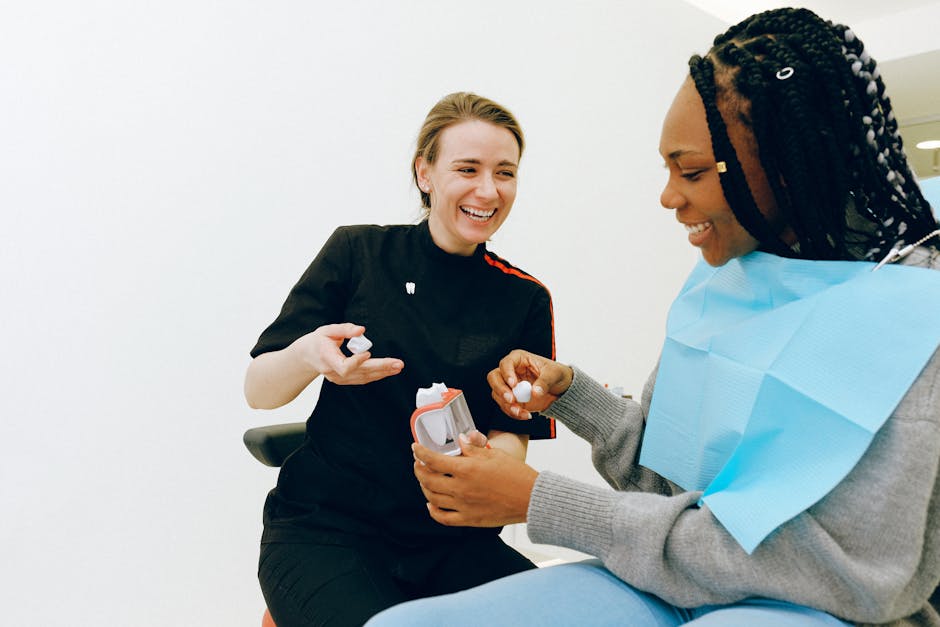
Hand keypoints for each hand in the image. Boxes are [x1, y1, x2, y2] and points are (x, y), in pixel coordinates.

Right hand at [297, 323, 403, 384]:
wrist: (307, 356)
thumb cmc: (317, 342)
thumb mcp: (327, 330)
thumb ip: (345, 329)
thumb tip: (362, 330)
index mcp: (327, 358)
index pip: (343, 367)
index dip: (356, 362)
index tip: (367, 353)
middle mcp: (333, 372)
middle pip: (359, 373)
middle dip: (380, 368)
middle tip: (397, 364)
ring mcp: (339, 379)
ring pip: (363, 378)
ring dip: (382, 372)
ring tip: (397, 367)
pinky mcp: (345, 380)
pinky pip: (363, 379)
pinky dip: (377, 374)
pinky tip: (388, 370)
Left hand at [412, 434, 537, 526]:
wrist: (531, 499)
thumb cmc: (516, 475)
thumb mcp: (494, 454)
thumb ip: (473, 448)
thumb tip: (460, 439)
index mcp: (466, 469)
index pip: (433, 460)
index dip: (420, 453)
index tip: (415, 448)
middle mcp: (461, 488)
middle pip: (428, 480)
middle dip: (419, 469)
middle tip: (418, 463)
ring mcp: (463, 506)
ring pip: (432, 498)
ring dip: (424, 487)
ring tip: (425, 480)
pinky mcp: (469, 519)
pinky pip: (443, 518)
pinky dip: (433, 510)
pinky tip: (431, 503)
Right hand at [487, 349, 572, 418]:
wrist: (560, 389)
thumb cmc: (556, 374)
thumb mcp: (554, 374)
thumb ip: (544, 382)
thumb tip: (535, 392)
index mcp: (519, 359)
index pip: (506, 363)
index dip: (507, 373)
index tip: (514, 384)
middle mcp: (511, 371)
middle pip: (494, 378)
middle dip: (500, 390)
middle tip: (511, 400)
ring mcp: (509, 386)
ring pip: (497, 394)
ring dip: (507, 405)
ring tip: (521, 411)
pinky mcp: (512, 399)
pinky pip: (505, 406)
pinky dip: (513, 413)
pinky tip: (525, 415)